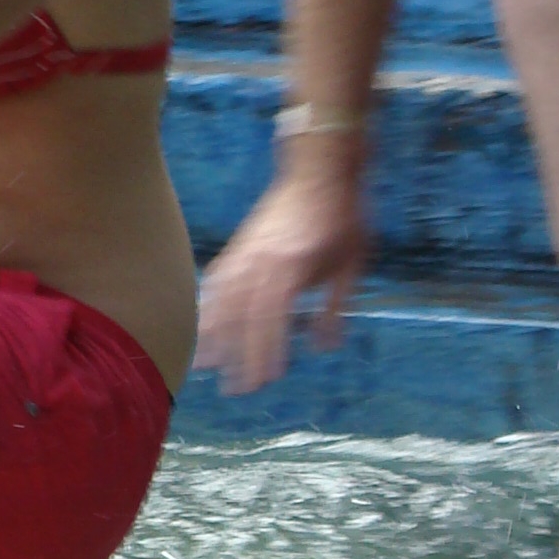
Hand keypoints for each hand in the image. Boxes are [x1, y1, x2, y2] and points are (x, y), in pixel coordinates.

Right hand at [195, 160, 368, 392]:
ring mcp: (246, 251)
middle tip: (237, 390)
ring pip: (223, 300)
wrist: (320, 168)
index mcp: (294, 264)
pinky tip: (204, 325)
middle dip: (239, 355)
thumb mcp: (354, 261)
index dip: (267, 350)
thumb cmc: (344, 214)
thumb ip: (336, 305)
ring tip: (206, 366)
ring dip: (214, 336)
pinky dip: (209, 306)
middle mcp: (262, 260)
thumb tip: (323, 346)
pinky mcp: (239, 245)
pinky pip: (217, 280)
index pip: (273, 316)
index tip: (265, 380)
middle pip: (243, 316)